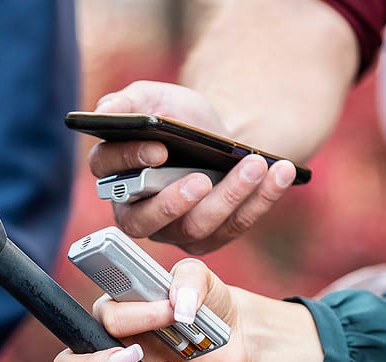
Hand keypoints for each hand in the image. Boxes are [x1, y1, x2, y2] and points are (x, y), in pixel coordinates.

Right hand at [52, 258, 320, 361]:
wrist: (233, 334)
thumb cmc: (204, 302)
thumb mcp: (198, 278)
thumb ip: (188, 279)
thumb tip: (180, 305)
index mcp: (110, 313)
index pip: (104, 319)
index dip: (135, 318)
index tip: (172, 312)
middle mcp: (105, 349)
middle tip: (134, 357)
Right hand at [89, 81, 297, 253]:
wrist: (222, 136)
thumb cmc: (182, 120)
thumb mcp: (155, 99)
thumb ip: (128, 102)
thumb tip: (106, 111)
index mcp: (116, 178)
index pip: (110, 178)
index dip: (131, 164)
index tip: (159, 148)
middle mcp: (138, 212)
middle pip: (146, 221)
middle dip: (174, 202)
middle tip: (201, 179)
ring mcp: (175, 230)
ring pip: (196, 226)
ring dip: (228, 196)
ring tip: (253, 164)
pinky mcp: (211, 237)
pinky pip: (235, 226)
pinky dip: (261, 199)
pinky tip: (279, 172)